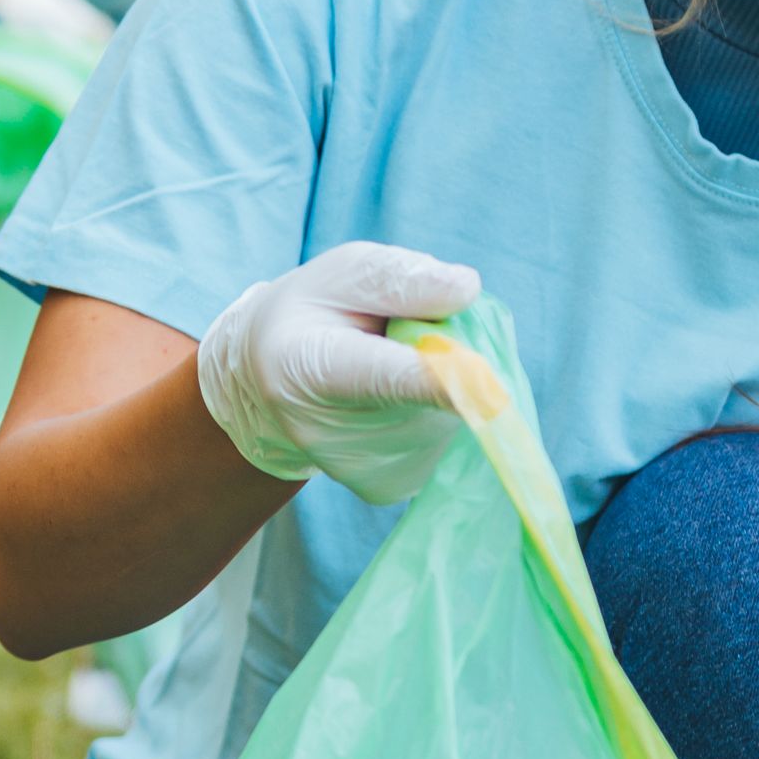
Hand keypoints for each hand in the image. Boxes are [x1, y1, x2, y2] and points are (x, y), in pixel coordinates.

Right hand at [194, 242, 481, 504]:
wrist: (270, 385)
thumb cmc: (312, 315)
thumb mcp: (342, 273)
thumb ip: (400, 278)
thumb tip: (467, 290)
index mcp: (306, 367)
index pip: (385, 377)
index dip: (440, 381)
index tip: (488, 387)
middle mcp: (331, 433)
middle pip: (431, 392)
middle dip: (444, 353)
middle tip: (402, 331)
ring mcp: (366, 468)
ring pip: (448, 412)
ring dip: (441, 379)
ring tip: (392, 365)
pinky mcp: (395, 485)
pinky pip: (445, 434)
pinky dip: (436, 407)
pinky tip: (395, 397)